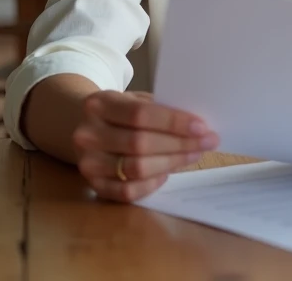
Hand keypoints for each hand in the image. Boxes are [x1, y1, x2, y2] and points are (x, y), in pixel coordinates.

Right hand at [72, 91, 218, 201]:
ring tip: (193, 155)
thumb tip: (197, 126)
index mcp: (98, 104)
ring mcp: (88, 163)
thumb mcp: (133, 100)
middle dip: (179, 144)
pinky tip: (167, 173)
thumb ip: (159, 109)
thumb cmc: (119, 113)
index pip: (140, 114)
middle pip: (140, 143)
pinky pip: (128, 192)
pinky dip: (152, 184)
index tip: (201, 127)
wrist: (84, 128)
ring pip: (137, 168)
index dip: (173, 122)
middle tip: (207, 142)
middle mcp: (87, 134)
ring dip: (172, 163)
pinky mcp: (93, 186)